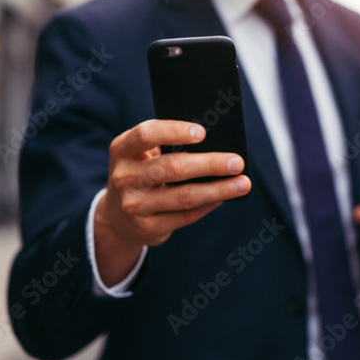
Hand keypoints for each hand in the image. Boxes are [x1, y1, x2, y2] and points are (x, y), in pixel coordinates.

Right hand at [94, 119, 250, 285]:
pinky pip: (186, 216)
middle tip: (237, 162)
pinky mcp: (148, 228)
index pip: (146, 134)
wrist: (117, 216)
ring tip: (242, 183)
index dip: (175, 131)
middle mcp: (124, 177)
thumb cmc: (141, 173)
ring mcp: (134, 206)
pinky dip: (209, 205)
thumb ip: (168, 147)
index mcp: (122, 150)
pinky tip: (225, 196)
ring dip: (218, 190)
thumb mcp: (143, 155)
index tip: (203, 132)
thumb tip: (217, 146)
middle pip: (172, 168)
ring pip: (183, 197)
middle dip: (210, 164)